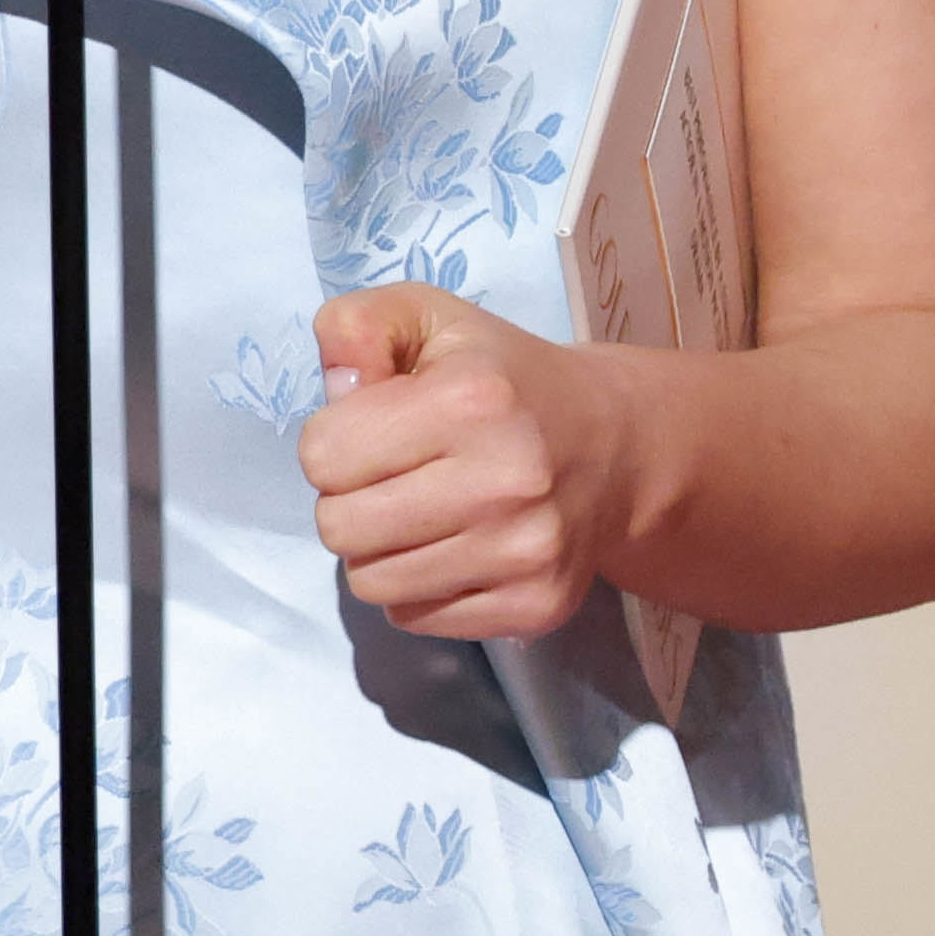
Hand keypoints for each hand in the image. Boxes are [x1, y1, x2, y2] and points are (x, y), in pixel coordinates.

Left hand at [296, 282, 627, 640]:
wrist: (612, 444)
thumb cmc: (501, 377)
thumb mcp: (425, 317)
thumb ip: (354, 327)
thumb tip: (333, 391)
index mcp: (471, 400)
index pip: (323, 457)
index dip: (331, 439)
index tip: (371, 428)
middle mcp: (504, 482)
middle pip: (340, 529)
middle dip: (345, 500)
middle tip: (388, 476)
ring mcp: (524, 553)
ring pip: (371, 584)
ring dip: (377, 549)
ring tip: (418, 511)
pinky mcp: (534, 607)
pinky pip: (415, 618)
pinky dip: (416, 587)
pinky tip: (451, 545)